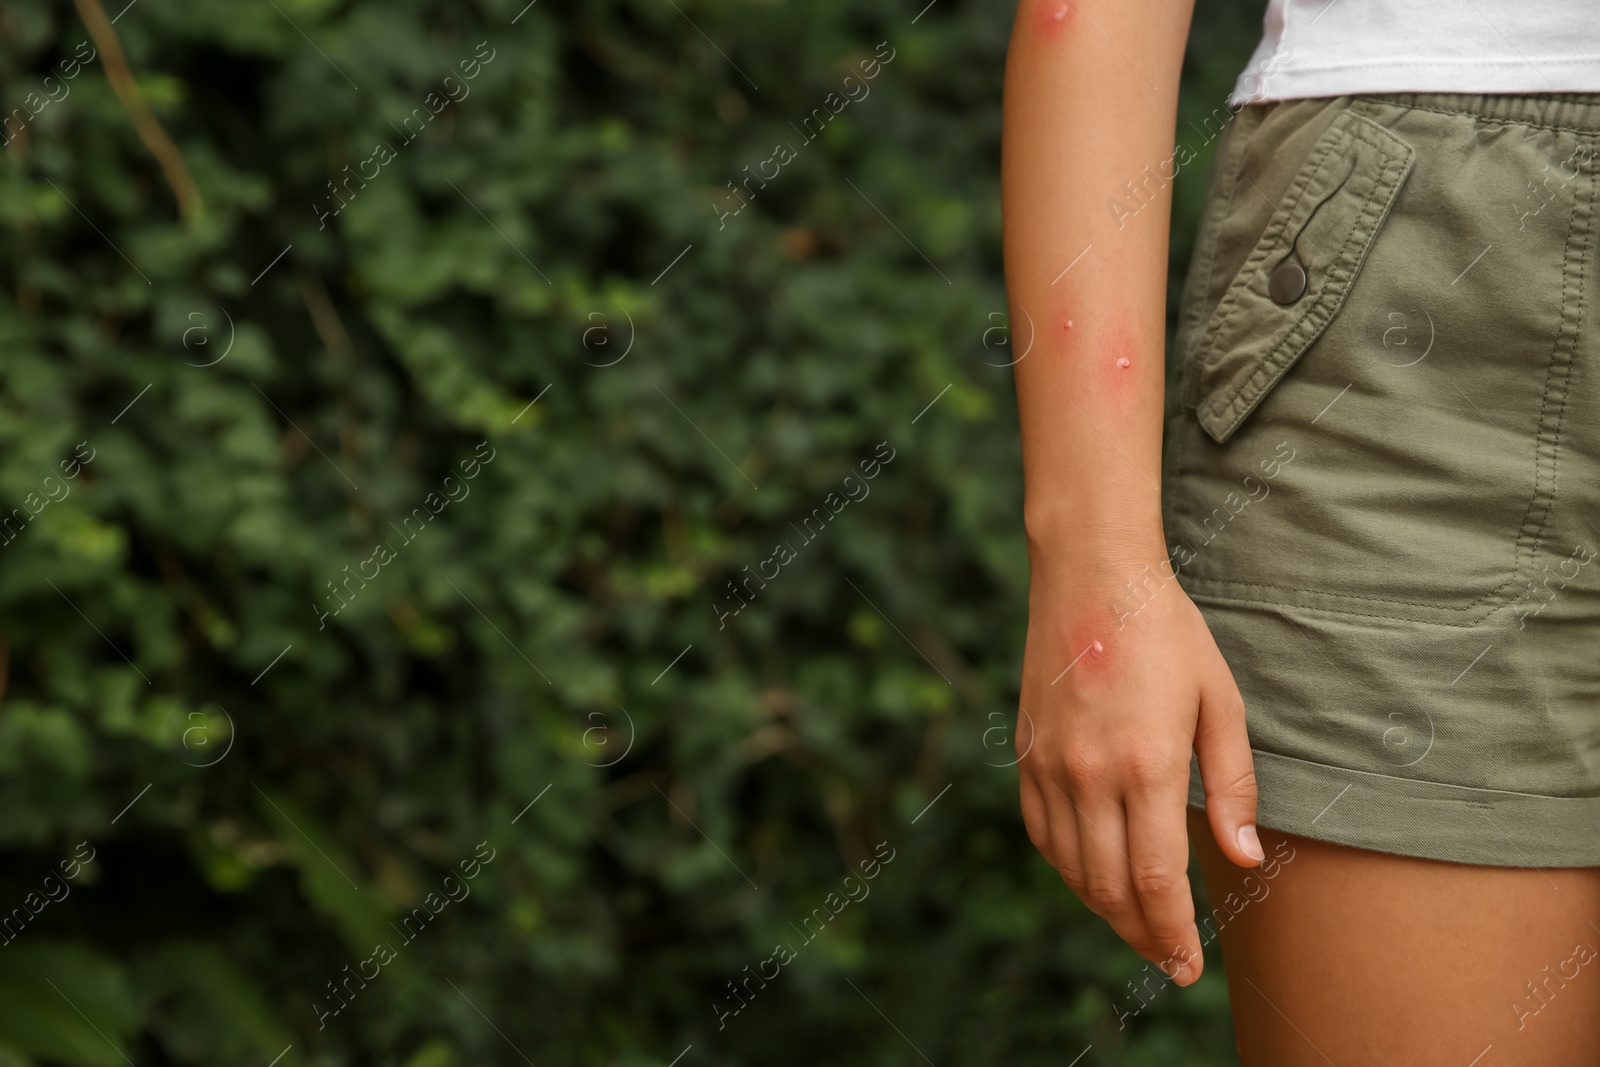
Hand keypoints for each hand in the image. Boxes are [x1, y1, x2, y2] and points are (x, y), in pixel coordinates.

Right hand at [1016, 564, 1260, 984]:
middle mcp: (1090, 774)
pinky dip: (1067, 868)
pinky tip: (1092, 875)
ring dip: (1105, 908)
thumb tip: (1242, 858)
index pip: (1157, 879)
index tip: (1188, 966)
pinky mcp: (1027, 753)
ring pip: (1071, 867)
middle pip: (1110, 886)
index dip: (1173, 933)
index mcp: (1146, 764)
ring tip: (1138, 926)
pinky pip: (1042, 832)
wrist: (1090, 576)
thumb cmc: (1166, 632)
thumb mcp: (1220, 702)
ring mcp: (1051, 765)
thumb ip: (1232, 786)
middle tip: (1170, 960)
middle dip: (1142, 935)